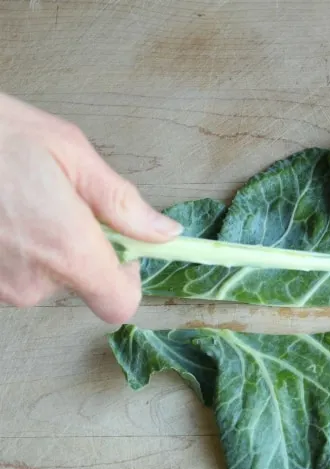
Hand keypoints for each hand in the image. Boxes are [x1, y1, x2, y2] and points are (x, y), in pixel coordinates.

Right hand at [0, 93, 182, 322]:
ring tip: (20, 198)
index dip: (127, 278)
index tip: (121, 245)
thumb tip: (166, 233)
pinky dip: (11, 247)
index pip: (119, 304)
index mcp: (68, 251)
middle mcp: (31, 282)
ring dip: (42, 244)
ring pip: (42, 276)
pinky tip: (1, 211)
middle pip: (80, 282)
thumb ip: (122, 203)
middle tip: (59, 198)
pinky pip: (10, 272)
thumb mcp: (72, 155)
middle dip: (80, 245)